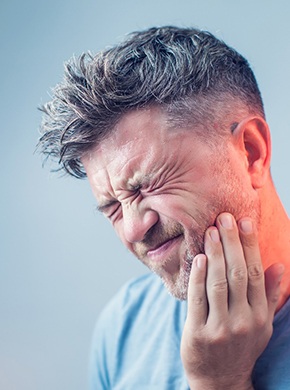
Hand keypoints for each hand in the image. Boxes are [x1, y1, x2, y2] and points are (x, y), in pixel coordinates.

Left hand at [180, 212, 283, 389]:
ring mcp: (221, 328)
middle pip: (238, 274)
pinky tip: (198, 257)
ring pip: (218, 284)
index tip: (245, 222)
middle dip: (232, 243)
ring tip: (211, 231)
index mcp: (260, 315)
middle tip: (224, 217)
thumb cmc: (241, 346)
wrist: (221, 380)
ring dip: (215, 254)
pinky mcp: (198, 334)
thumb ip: (270, 294)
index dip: (250, 246)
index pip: (257, 273)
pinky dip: (198, 277)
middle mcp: (244, 321)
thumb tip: (279, 265)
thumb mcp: (263, 324)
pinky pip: (198, 300)